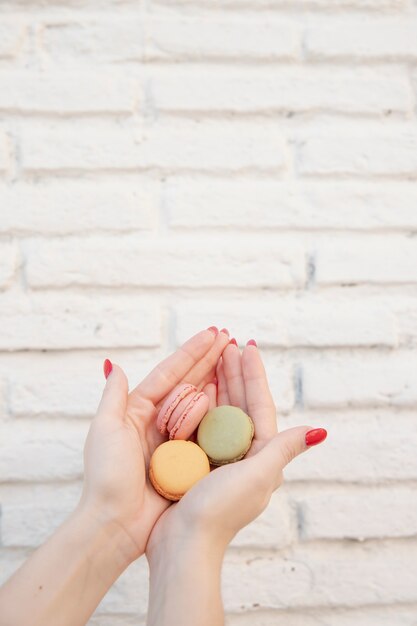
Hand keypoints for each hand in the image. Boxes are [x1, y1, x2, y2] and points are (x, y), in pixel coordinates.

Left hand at [77, 327, 230, 561]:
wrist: (116, 524)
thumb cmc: (107, 476)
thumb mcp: (105, 430)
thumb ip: (113, 396)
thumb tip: (116, 365)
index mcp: (137, 409)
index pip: (169, 373)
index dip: (192, 352)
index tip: (214, 333)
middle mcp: (158, 420)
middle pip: (188, 382)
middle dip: (209, 359)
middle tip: (230, 338)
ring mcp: (175, 439)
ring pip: (200, 402)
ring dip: (217, 379)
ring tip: (235, 358)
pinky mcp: (188, 459)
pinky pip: (206, 430)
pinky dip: (218, 411)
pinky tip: (231, 395)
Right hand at [146, 340, 326, 556]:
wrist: (182, 546)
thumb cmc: (219, 512)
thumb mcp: (257, 476)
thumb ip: (283, 449)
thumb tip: (319, 431)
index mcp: (261, 455)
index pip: (260, 405)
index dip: (254, 374)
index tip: (246, 346)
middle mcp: (243, 455)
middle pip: (240, 404)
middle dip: (235, 373)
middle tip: (227, 343)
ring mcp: (219, 458)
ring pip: (221, 411)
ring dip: (218, 383)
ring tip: (213, 357)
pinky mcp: (197, 463)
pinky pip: (201, 425)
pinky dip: (199, 403)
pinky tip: (193, 387)